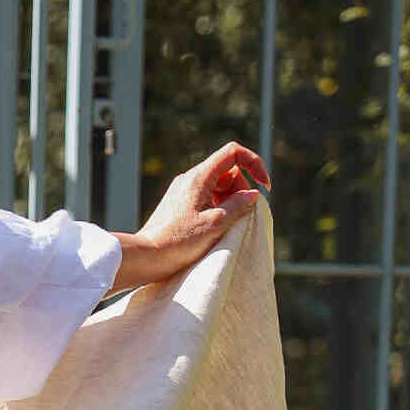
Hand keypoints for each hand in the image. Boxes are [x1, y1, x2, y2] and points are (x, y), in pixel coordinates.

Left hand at [110, 140, 269, 290]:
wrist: (145, 256)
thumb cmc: (177, 242)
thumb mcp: (215, 224)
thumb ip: (238, 205)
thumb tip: (253, 194)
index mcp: (199, 177)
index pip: (233, 153)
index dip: (254, 164)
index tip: (264, 187)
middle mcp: (190, 178)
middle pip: (228, 171)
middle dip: (242, 189)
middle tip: (241, 215)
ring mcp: (184, 190)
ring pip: (219, 186)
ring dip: (231, 200)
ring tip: (226, 224)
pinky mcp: (181, 203)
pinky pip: (207, 197)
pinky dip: (219, 207)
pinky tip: (216, 226)